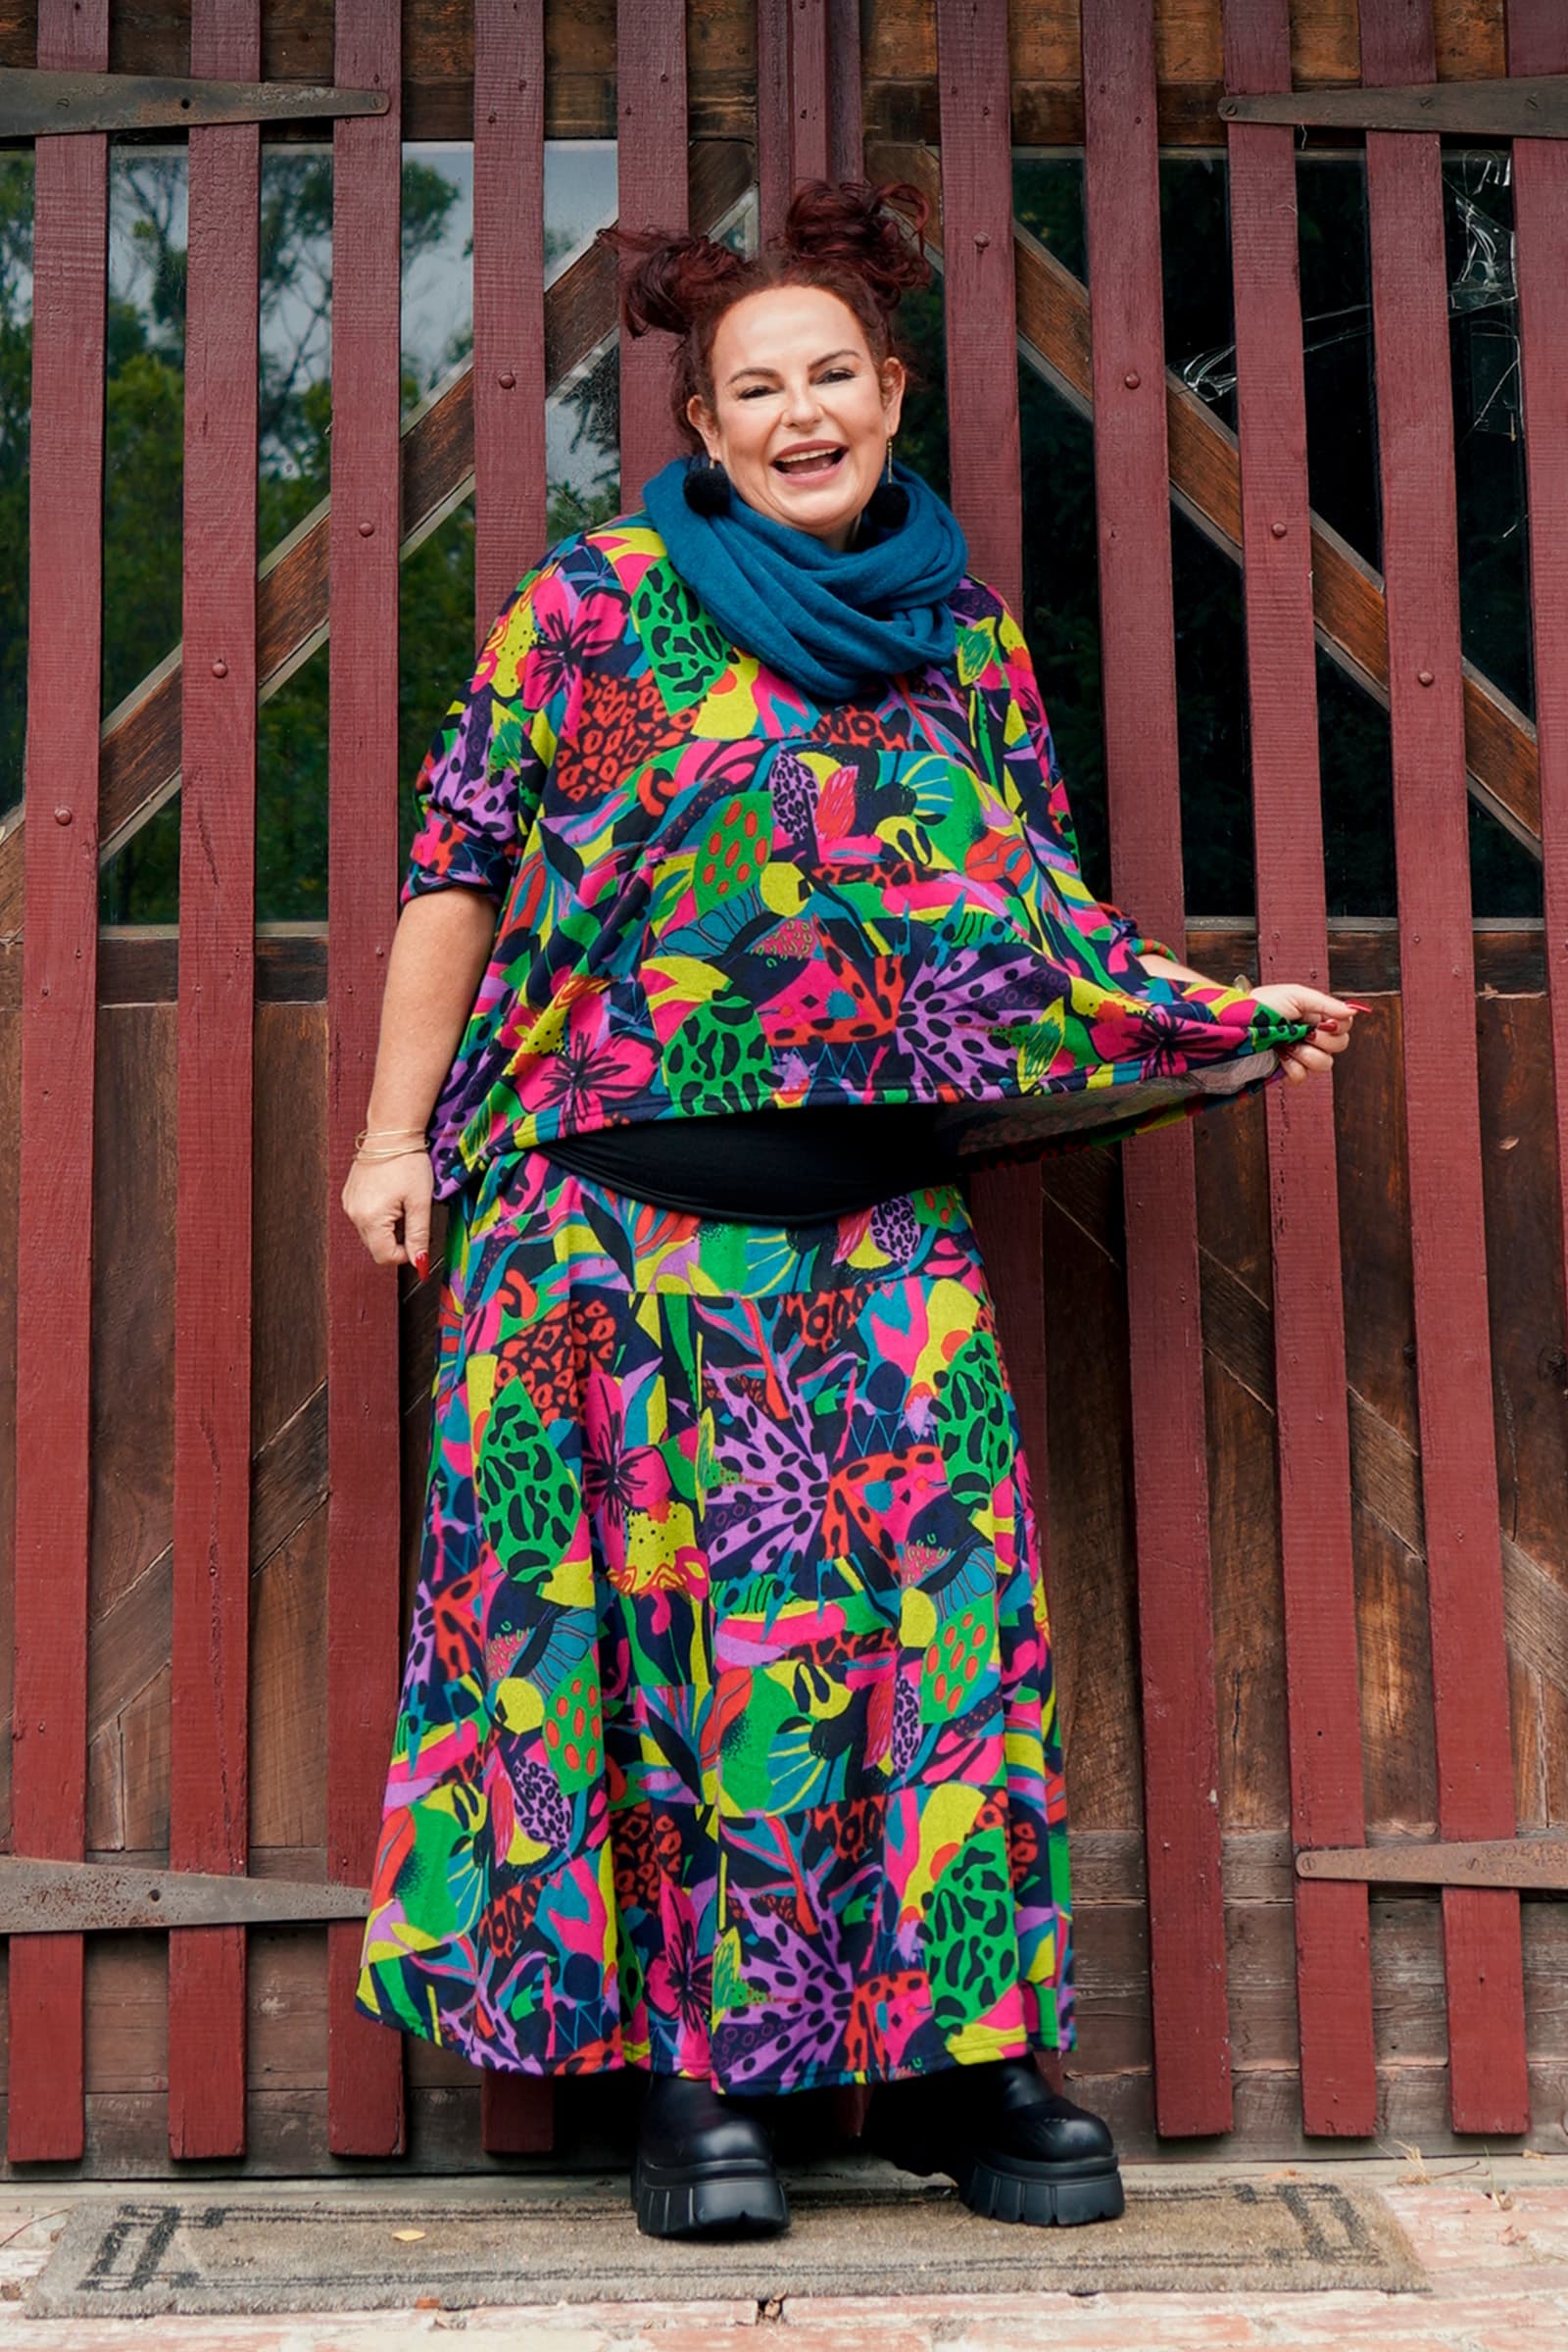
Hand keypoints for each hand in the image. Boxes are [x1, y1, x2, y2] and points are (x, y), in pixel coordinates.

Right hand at [341, 1148, 433, 1274]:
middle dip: (398, 1240)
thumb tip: (419, 1263)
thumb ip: (418, 1235)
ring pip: (371, 1233)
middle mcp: (354, 1214)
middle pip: (377, 1247)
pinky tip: (391, 1197)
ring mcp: (349, 1205)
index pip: (385, 1257)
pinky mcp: (349, 1196)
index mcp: (370, 1218)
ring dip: (389, 1228)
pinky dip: (380, 1216)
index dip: (406, 1254)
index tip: (420, 1239)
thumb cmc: (408, 1162)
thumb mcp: (420, 1202)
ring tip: (402, 1203)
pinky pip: (365, 1218)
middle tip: (413, 1215)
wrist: (391, 1132)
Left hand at [1250, 983, 1361, 1084]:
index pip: (1344, 1025)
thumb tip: (1353, 1011)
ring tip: (1289, 1044)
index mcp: (1316, 1017)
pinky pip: (1302, 1077)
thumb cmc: (1262, 1005)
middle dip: (1323, 1040)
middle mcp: (1312, 1036)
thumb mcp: (1296, 995)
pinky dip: (1293, 1067)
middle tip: (1304, 1033)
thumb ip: (1325, 1004)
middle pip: (1340, 1046)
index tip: (1322, 1022)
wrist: (1237, 1022)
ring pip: (1325, 1064)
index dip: (1338, 1026)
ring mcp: (1300, 1054)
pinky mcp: (1287, 1070)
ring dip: (1307, 1054)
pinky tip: (1281, 1056)